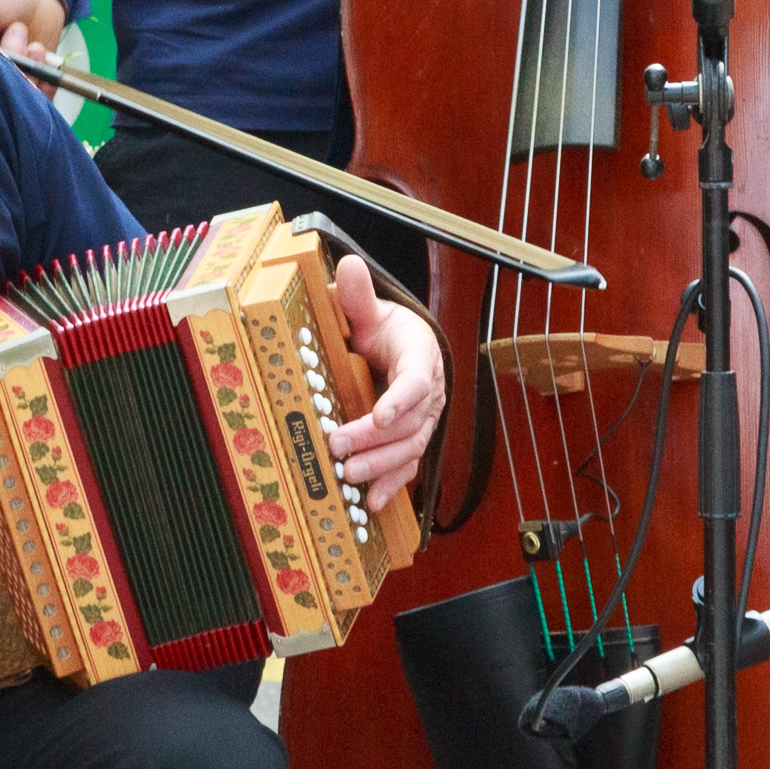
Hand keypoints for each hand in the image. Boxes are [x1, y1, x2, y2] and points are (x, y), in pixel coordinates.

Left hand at [325, 256, 444, 503]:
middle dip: (375, 439)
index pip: (417, 379)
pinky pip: (408, 465)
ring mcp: (423, 420)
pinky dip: (393, 484)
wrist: (403, 348)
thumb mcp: (372, 311)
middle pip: (409, 422)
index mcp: (420, 356)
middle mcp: (429, 393)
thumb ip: (358, 296)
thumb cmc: (387, 329)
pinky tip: (374, 501)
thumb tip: (349, 267)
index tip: (379, 414)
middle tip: (340, 446)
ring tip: (351, 475)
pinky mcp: (412, 439)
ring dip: (382, 466)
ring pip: (410, 448)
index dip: (401, 399)